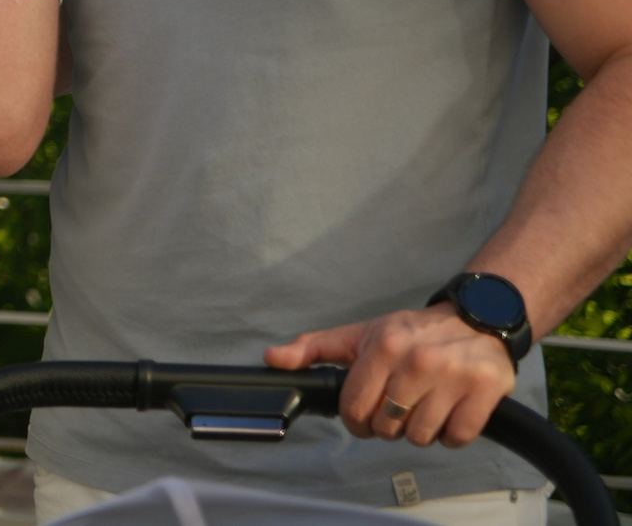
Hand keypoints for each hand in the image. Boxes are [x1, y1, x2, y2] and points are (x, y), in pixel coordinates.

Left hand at [266, 304, 518, 446]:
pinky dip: (451, 435)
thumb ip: (313, 348)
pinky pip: (457, 438)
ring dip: (420, 431)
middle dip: (388, 425)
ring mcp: (454, 376)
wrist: (475, 321)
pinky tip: (448, 412)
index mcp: (383, 345)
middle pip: (387, 426)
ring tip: (424, 406)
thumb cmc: (411, 333)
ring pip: (421, 436)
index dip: (356, 420)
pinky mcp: (486, 390)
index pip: (355, 408)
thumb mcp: (359, 334)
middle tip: (398, 406)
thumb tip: (273, 358)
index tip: (364, 416)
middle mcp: (418, 360)